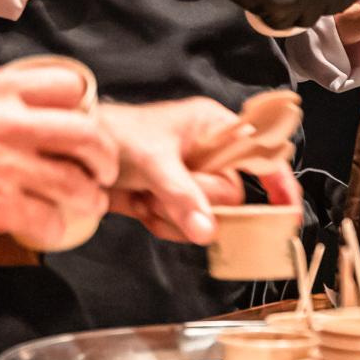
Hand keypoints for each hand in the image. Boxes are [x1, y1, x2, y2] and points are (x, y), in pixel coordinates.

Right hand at [0, 63, 115, 249]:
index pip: (68, 85)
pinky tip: (52, 228)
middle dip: (104, 156)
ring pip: (76, 182)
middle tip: (103, 168)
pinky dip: (56, 227)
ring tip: (89, 202)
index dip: (83, 105)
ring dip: (90, 196)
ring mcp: (8, 166)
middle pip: (87, 134)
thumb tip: (13, 107)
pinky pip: (48, 219)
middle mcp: (11, 123)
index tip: (84, 120)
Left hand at [99, 99, 299, 244]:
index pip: (261, 154)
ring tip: (146, 198)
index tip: (288, 213)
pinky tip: (140, 207)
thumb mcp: (152, 160)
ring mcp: (191, 180)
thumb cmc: (113, 135)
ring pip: (208, 217)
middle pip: (231, 197)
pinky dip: (163, 225)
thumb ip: (182, 195)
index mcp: (213, 127)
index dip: (279, 183)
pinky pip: (186, 228)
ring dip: (175, 217)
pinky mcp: (173, 202)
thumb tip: (208, 232)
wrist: (71, 154)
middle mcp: (208, 153)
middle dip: (199, 203)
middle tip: (166, 194)